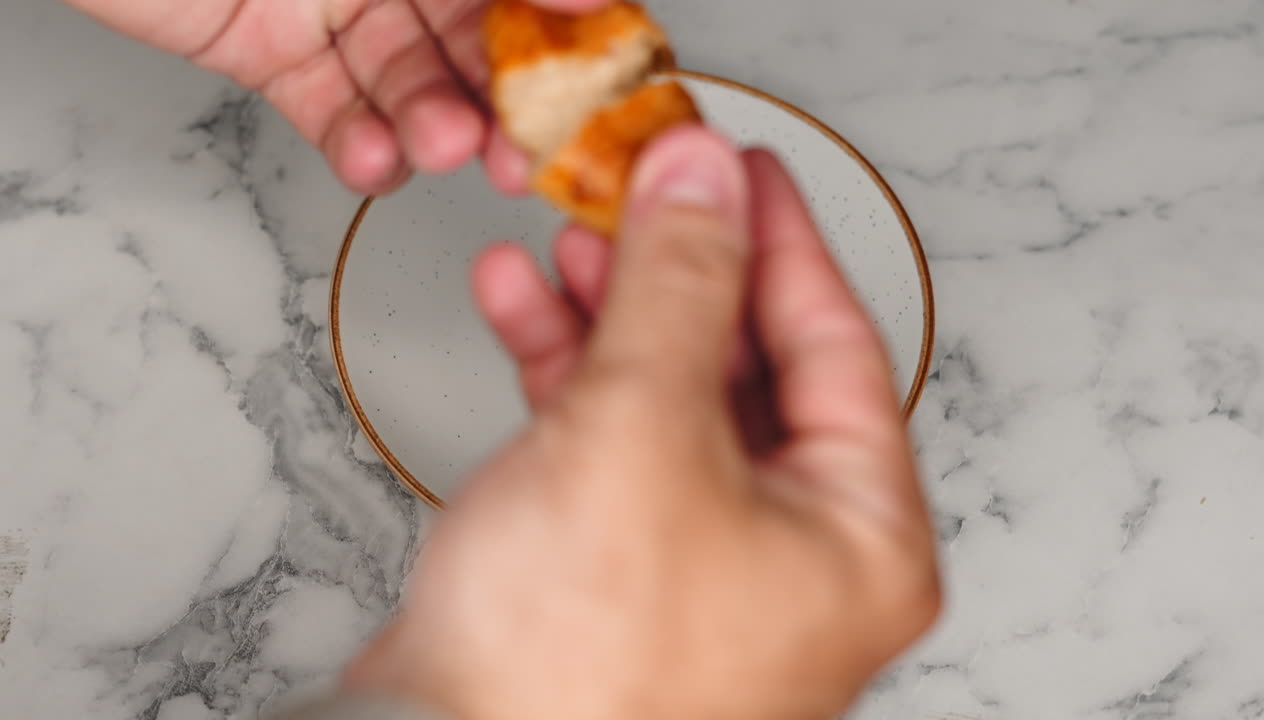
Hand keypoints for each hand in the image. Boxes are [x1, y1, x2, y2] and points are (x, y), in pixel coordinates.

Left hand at [63, 0, 609, 194]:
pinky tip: (375, 160)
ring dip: (431, 126)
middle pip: (475, 44)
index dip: (567, 34)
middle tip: (520, 148)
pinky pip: (330, 112)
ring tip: (436, 143)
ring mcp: (334, 9)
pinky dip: (358, 147)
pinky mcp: (272, 55)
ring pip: (407, 84)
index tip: (595, 83)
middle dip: (504, 102)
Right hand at [341, 126, 941, 719]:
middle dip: (682, 272)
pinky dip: (567, 372)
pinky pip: (611, 443)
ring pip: (671, 398)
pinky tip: (526, 309)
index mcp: (859, 541)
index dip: (780, 240)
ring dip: (615, 312)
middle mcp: (796, 561)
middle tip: (646, 193)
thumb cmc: (575, 671)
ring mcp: (706, 567)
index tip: (737, 170)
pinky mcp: (619, 571)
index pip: (838, 346)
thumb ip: (680, 287)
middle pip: (751, 368)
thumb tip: (702, 182)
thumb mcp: (644, 427)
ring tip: (570, 240)